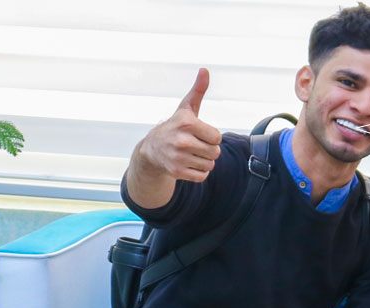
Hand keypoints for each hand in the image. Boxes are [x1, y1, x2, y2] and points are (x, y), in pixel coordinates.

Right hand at [139, 67, 222, 182]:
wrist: (152, 150)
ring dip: (204, 161)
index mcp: (187, 123)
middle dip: (209, 150)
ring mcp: (178, 157)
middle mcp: (182, 141)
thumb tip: (205, 70)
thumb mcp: (185, 108)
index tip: (200, 134)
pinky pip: (202, 176)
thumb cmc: (175, 127)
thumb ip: (198, 91)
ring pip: (209, 165)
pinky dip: (199, 172)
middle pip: (215, 152)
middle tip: (196, 146)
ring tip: (191, 154)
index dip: (211, 137)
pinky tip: (189, 164)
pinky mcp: (176, 172)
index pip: (217, 137)